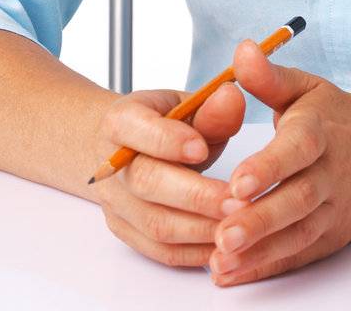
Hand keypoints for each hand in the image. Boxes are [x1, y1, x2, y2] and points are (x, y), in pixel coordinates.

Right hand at [94, 81, 247, 269]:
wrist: (123, 147)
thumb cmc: (162, 122)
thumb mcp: (185, 104)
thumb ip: (210, 108)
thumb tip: (231, 97)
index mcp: (121, 121)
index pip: (139, 130)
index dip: (170, 141)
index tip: (203, 148)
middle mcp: (111, 165)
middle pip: (147, 184)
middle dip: (196, 196)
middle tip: (238, 201)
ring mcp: (115, 203)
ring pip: (155, 224)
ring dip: (200, 230)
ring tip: (239, 225)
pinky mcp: (126, 232)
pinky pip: (160, 251)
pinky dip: (194, 252)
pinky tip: (223, 245)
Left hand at [208, 39, 350, 286]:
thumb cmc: (337, 116)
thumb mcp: (306, 88)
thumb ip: (269, 76)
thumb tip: (242, 49)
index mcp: (319, 131)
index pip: (297, 149)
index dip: (269, 166)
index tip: (237, 183)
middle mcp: (330, 173)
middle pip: (298, 200)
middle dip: (260, 220)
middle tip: (222, 235)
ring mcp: (335, 208)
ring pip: (299, 233)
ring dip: (261, 251)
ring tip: (221, 261)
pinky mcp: (333, 236)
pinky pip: (301, 254)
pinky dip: (269, 267)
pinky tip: (235, 274)